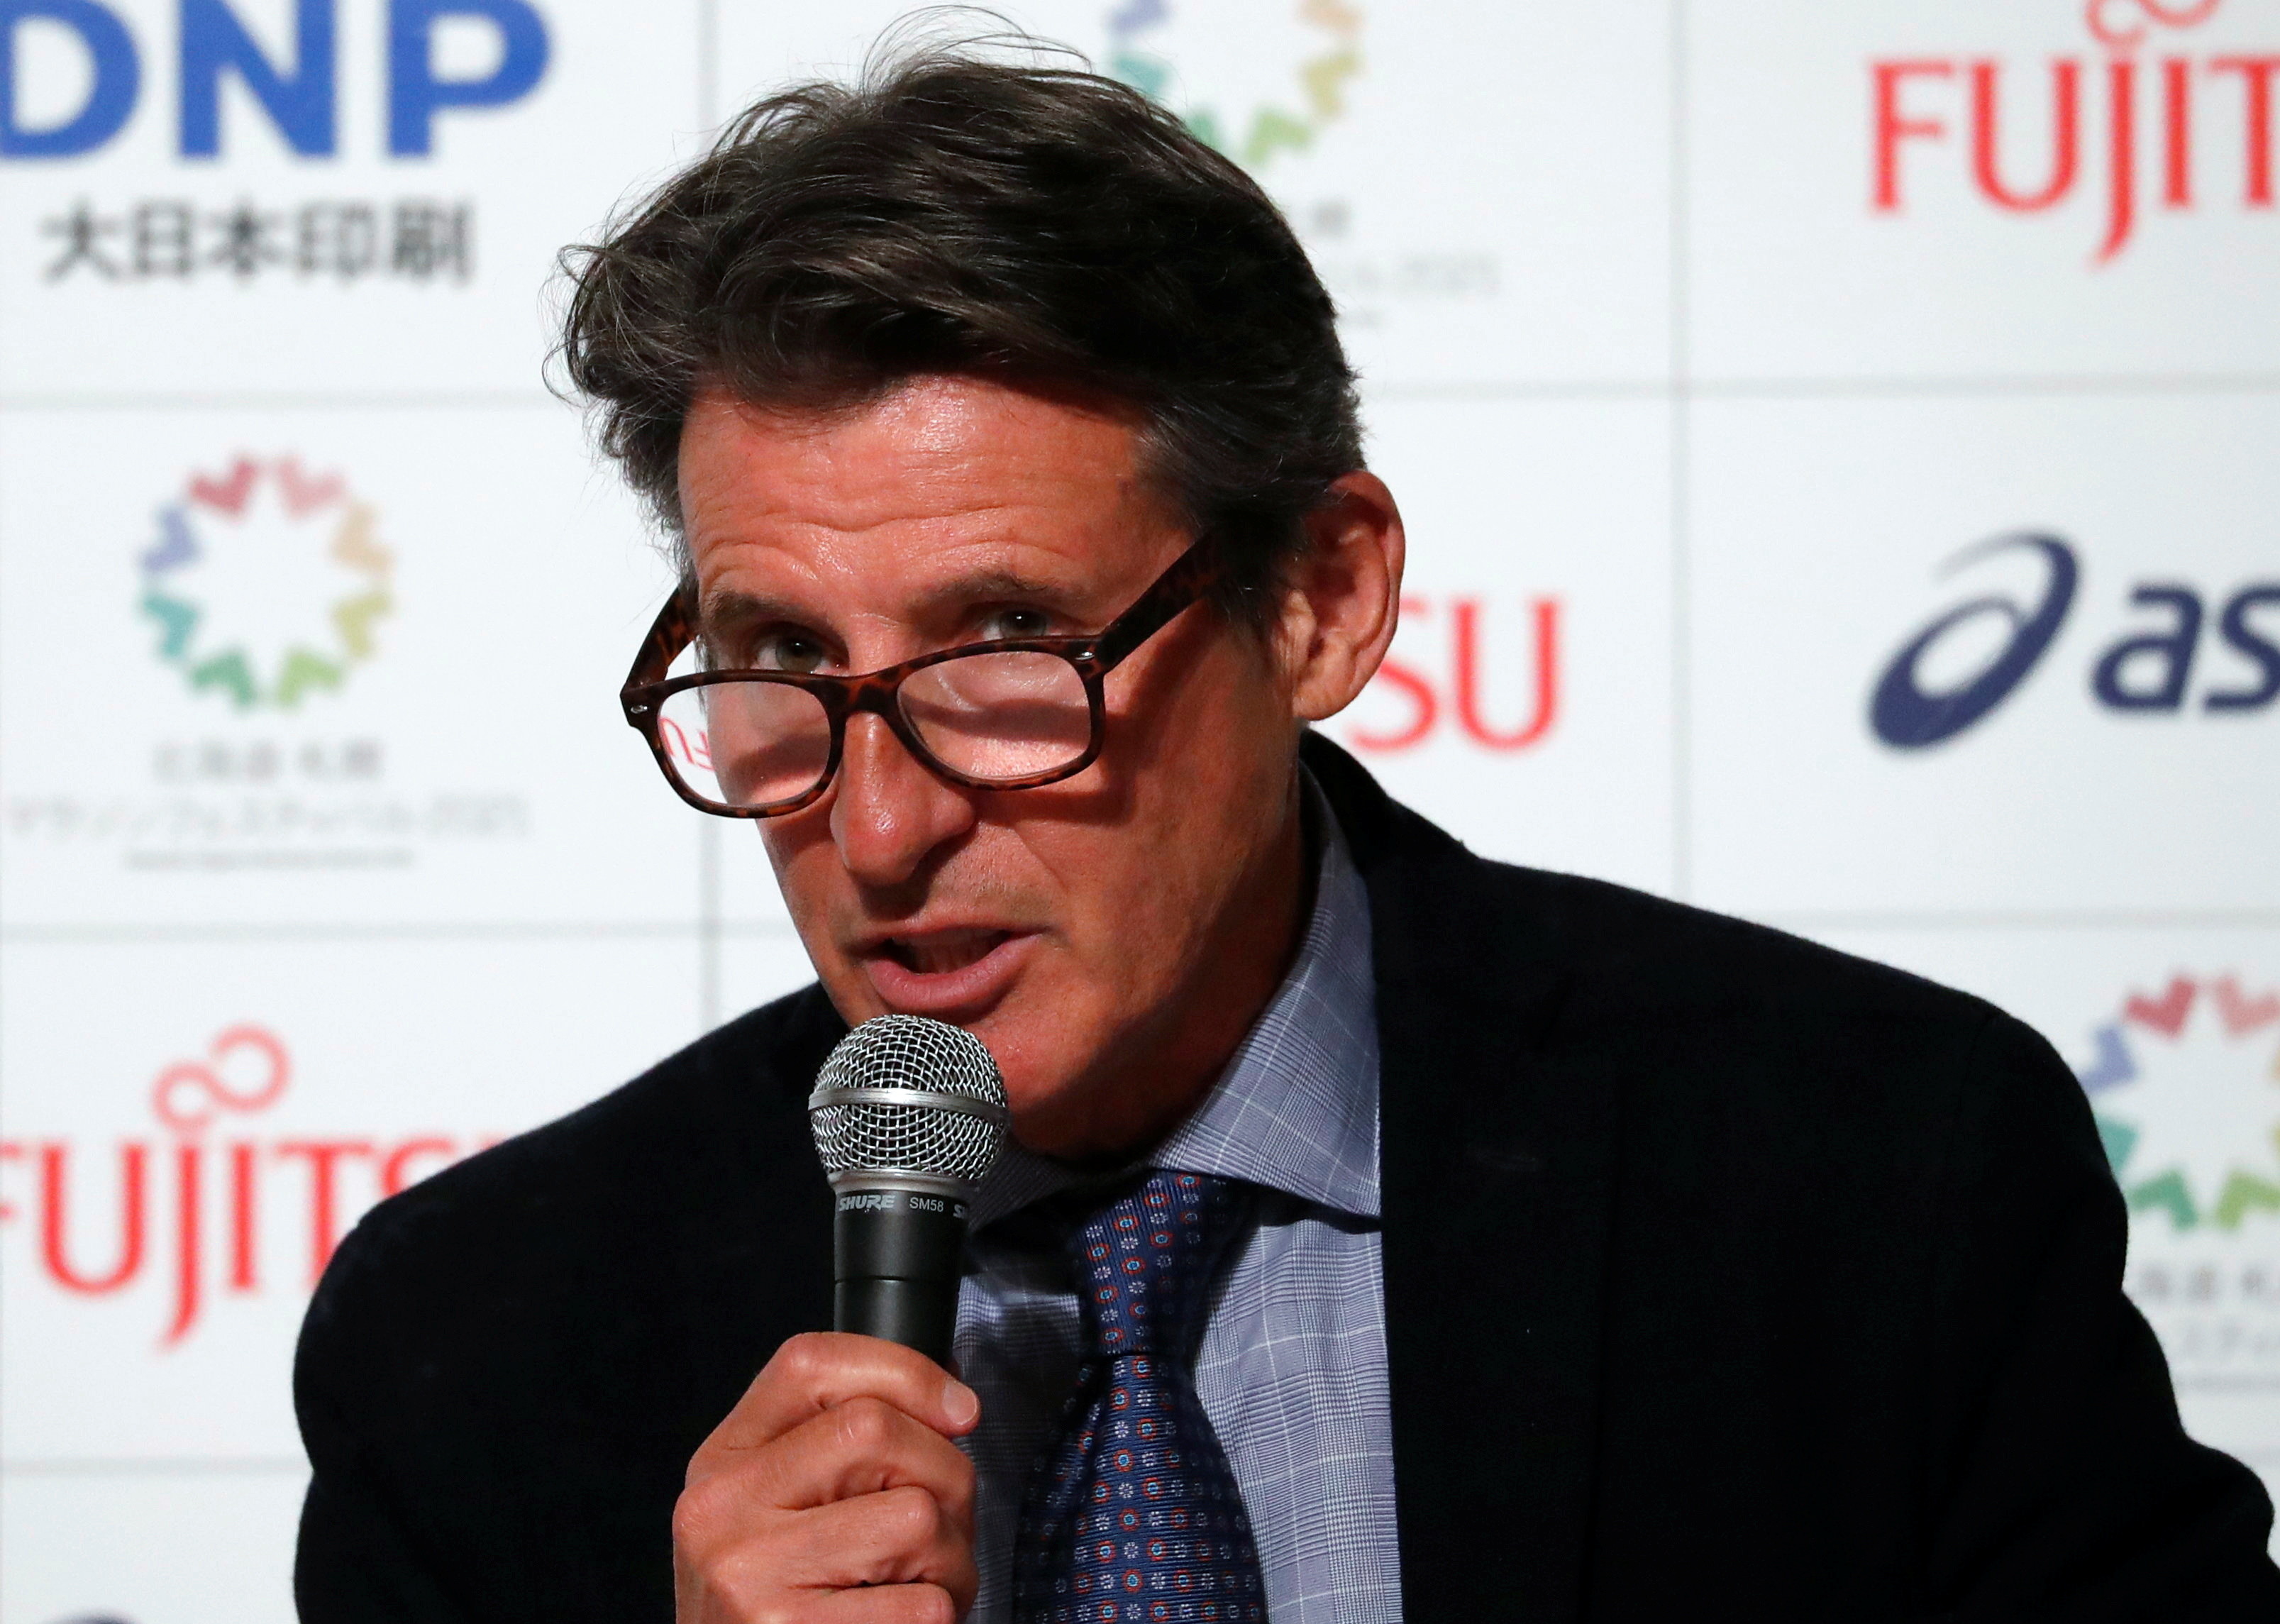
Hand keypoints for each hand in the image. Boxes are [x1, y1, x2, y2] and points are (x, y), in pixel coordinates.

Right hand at [673, 1332, 981, 1622]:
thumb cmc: (782, 1606)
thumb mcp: (783, 1512)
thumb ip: (840, 1447)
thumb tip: (955, 1403)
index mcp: (721, 1463)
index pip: (811, 1363)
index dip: (906, 1372)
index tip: (960, 1412)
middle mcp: (720, 1512)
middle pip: (879, 1431)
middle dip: (948, 1475)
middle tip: (945, 1529)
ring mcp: (749, 1578)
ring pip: (916, 1517)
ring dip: (953, 1559)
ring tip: (924, 1588)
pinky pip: (923, 1606)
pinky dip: (938, 1619)